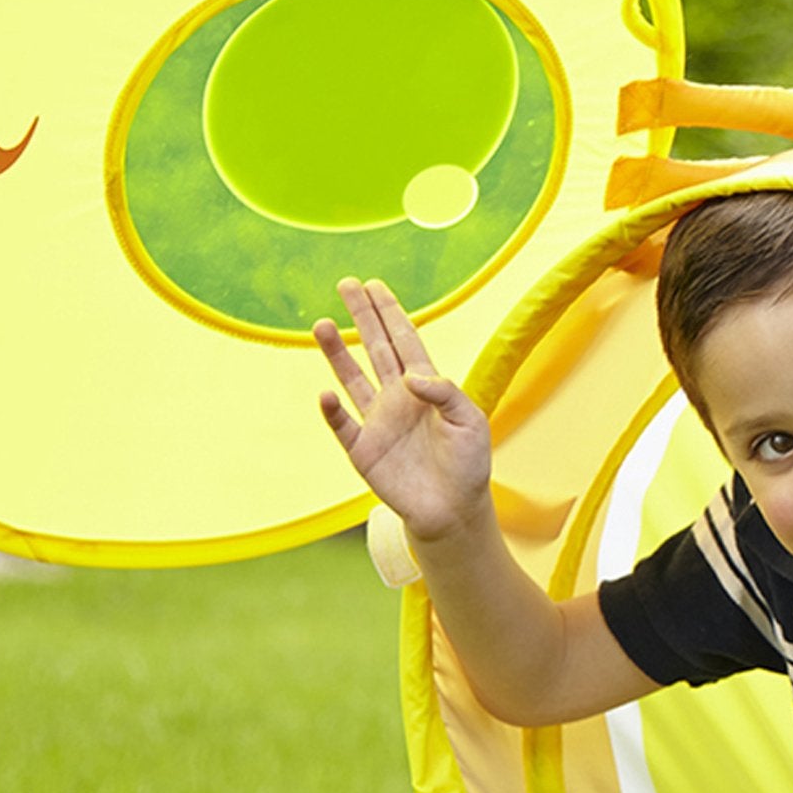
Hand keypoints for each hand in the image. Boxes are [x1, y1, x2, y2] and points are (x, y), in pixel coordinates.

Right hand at [313, 278, 492, 543]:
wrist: (454, 509)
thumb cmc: (468, 464)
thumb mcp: (470, 422)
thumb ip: (446, 393)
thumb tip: (411, 377)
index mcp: (426, 387)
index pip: (405, 340)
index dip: (391, 312)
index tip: (375, 285)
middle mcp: (397, 398)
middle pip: (376, 348)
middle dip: (362, 316)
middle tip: (346, 284)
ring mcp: (378, 422)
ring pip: (352, 379)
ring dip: (337, 353)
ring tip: (321, 324)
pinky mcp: (364, 450)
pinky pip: (343, 426)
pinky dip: (333, 411)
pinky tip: (325, 394)